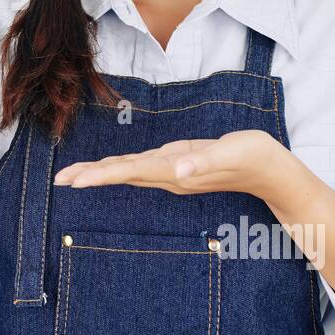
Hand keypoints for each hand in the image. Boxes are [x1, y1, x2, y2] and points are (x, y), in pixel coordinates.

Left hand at [52, 130, 289, 201]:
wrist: (274, 175)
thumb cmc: (257, 159)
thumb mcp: (235, 153)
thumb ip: (206, 160)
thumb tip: (179, 170)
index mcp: (178, 172)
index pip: (132, 172)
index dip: (102, 175)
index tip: (76, 181)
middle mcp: (171, 177)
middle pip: (123, 175)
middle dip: (91, 176)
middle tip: (59, 179)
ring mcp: (174, 174)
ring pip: (130, 173)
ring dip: (101, 173)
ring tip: (73, 175)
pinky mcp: (179, 168)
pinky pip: (142, 169)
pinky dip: (120, 168)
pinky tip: (108, 169)